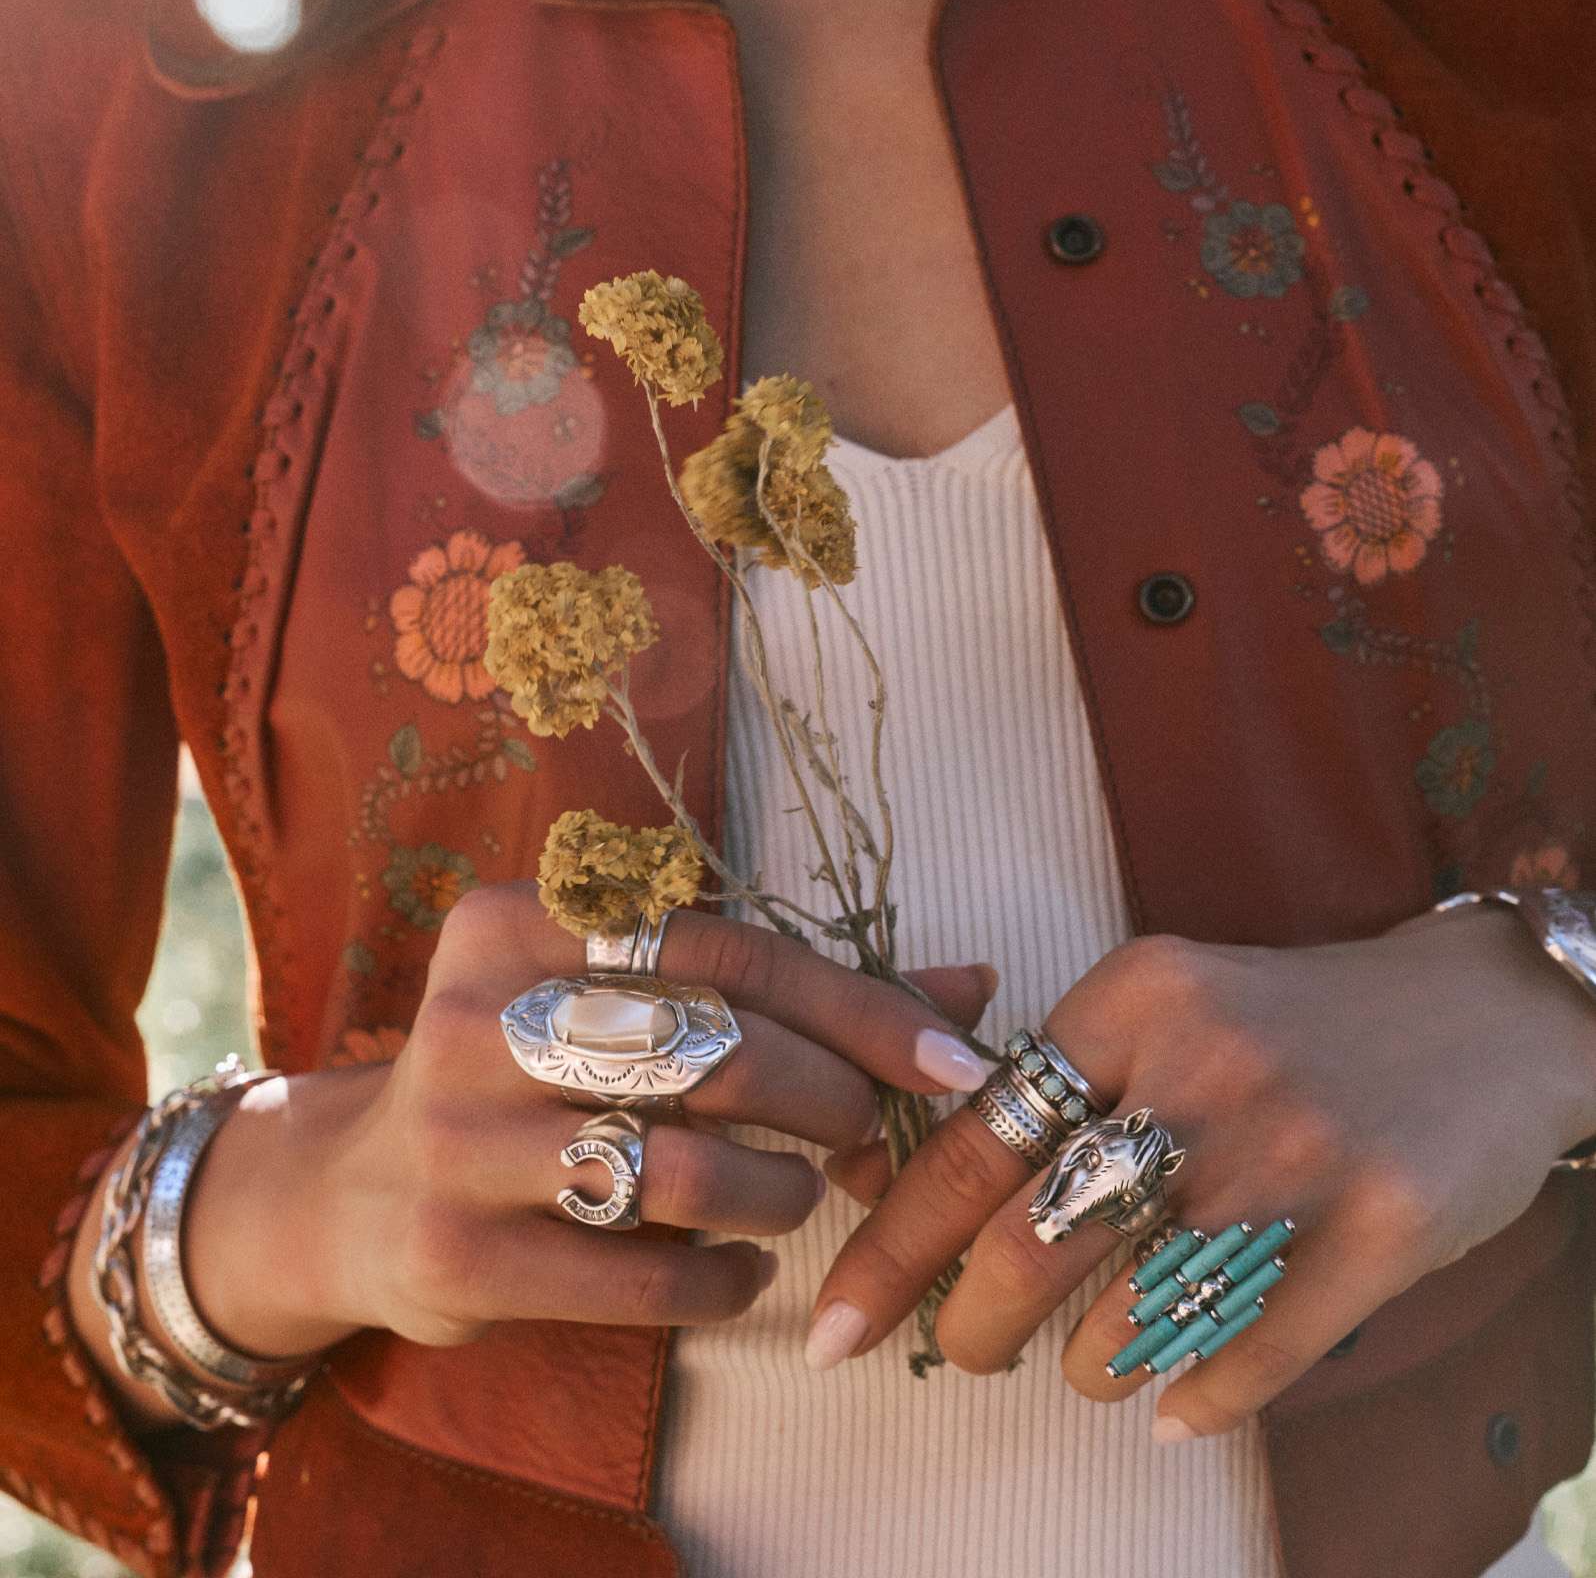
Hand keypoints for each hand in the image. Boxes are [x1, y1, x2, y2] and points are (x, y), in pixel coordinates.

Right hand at [171, 889, 994, 1367]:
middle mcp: (475, 1014)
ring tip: (795, 1197)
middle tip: (865, 1134)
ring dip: (779, 1193)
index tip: (956, 1060)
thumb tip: (973, 983)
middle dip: (829, 1098)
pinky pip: (639, 1277)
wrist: (357, 1195)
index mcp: (517, 920)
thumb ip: (790, 992)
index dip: (860, 1006)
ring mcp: (454, 1139)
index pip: (728, 949)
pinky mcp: (455, 1256)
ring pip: (682, 1166)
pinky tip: (735, 1267)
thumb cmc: (534, 1074)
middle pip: (713, 1046)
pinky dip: (721, 1279)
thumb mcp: (627, 1005)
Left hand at [807, 904, 1595, 1439]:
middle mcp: (1205, 1067)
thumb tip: (903, 1186)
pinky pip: (1247, 1363)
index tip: (837, 1326)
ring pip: (1133, 1321)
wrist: (1479, 1013)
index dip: (891, 1247)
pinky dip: (1195, 1400)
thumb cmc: (1285, 1023)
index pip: (974, 1140)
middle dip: (975, 1327)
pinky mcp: (1382, 1227)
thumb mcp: (1165, 1003)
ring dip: (1092, 1366)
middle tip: (968, 1350)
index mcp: (1132, 997)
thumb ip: (1054, 1079)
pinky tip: (1183, 1395)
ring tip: (1101, 1353)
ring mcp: (1296, 1150)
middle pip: (1033, 1245)